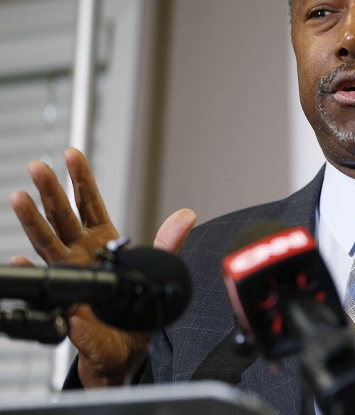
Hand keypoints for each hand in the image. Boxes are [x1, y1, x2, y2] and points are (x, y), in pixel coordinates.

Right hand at [9, 148, 195, 386]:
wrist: (123, 349)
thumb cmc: (135, 309)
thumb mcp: (157, 268)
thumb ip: (169, 242)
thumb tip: (187, 215)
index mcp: (103, 240)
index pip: (89, 203)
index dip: (81, 179)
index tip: (72, 154)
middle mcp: (81, 253)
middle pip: (63, 216)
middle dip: (51, 191)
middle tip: (39, 167)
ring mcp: (70, 274)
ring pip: (48, 242)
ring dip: (33, 220)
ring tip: (21, 198)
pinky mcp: (66, 301)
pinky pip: (46, 285)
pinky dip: (30, 271)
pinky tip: (19, 259)